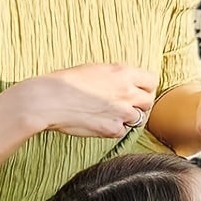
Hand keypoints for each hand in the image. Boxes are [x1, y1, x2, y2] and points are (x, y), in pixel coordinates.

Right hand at [10, 63, 156, 139]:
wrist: (48, 100)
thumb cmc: (66, 82)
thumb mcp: (95, 69)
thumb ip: (116, 76)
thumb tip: (127, 82)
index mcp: (122, 73)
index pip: (152, 81)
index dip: (145, 87)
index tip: (138, 91)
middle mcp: (127, 92)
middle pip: (148, 101)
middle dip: (139, 104)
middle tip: (124, 105)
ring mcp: (122, 112)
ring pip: (138, 118)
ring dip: (127, 118)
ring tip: (108, 114)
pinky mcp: (113, 129)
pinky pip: (122, 131)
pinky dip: (114, 129)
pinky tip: (98, 122)